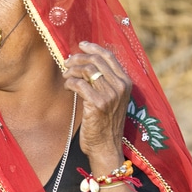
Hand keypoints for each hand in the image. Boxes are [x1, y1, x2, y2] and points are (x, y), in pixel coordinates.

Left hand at [64, 41, 132, 170]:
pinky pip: (80, 84)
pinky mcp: (99, 104)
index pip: (110, 57)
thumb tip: (86, 64)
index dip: (94, 48)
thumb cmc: (105, 123)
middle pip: (97, 61)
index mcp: (126, 82)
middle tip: (67, 63)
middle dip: (78, 59)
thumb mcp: (111, 99)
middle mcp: (121, 86)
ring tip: (66, 76)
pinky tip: (67, 87)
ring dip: (72, 71)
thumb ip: (104, 82)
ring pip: (88, 70)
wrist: (106, 146)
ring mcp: (111, 95)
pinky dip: (70, 83)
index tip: (81, 45)